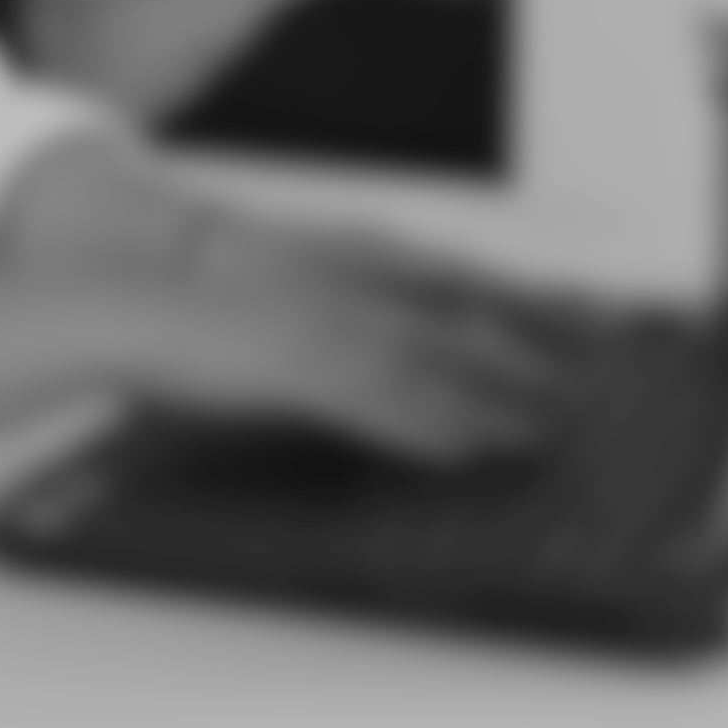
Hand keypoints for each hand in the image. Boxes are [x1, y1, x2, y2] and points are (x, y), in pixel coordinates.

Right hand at [124, 245, 567, 467]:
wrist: (125, 308)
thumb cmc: (206, 328)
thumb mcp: (289, 326)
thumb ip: (347, 349)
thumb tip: (408, 387)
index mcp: (350, 275)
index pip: (459, 288)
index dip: (529, 304)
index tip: (595, 322)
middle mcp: (347, 293)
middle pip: (461, 321)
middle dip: (536, 348)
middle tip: (602, 378)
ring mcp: (323, 327)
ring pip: (429, 362)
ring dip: (494, 397)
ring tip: (549, 433)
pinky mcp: (292, 365)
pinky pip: (372, 400)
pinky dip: (421, 426)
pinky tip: (460, 452)